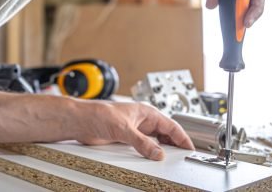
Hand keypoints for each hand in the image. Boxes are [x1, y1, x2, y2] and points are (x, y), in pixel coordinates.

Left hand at [71, 101, 193, 159]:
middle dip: (175, 144)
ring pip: (156, 141)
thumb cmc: (99, 113)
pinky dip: (151, 153)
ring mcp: (136, 130)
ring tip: (171, 159)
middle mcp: (143, 121)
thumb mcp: (124, 129)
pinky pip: (144, 147)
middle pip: (166, 134)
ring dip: (163, 149)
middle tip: (183, 157)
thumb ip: (142, 142)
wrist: (82, 120)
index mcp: (147, 113)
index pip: (171, 126)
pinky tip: (152, 159)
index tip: (189, 148)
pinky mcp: (127, 139)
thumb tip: (157, 153)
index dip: (182, 137)